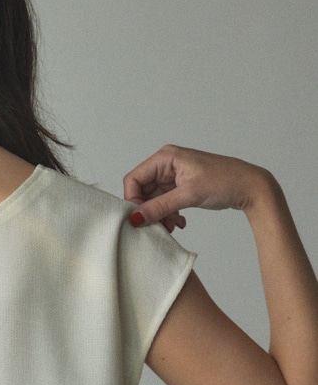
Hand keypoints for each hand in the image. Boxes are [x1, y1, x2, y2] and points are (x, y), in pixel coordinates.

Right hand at [123, 144, 265, 231]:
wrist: (251, 187)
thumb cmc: (226, 181)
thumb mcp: (189, 195)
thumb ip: (159, 207)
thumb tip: (135, 218)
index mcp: (166, 157)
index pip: (134, 179)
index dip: (133, 199)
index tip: (140, 218)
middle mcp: (167, 164)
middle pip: (142, 190)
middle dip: (148, 210)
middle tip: (158, 226)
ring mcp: (174, 175)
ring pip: (154, 199)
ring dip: (160, 215)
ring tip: (173, 226)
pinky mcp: (181, 186)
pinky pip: (165, 202)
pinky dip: (169, 214)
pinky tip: (180, 222)